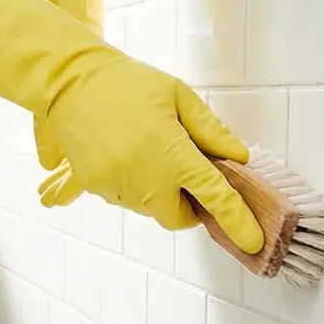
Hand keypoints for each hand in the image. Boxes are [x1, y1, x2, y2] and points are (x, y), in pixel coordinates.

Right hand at [0, 0, 262, 248]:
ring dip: (159, 193)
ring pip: (150, 209)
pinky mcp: (95, 187)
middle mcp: (146, 180)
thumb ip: (210, 131)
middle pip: (178, 218)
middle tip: (186, 175)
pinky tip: (126, 154)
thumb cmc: (128, 83)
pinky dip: (133, 186)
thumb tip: (236, 158)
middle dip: (188, 206)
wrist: (70, 82)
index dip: (237, 222)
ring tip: (148, 152)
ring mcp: (117, 187)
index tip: (252, 241)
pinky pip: (124, 198)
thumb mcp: (178, 96)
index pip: (215, 197)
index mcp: (173, 155)